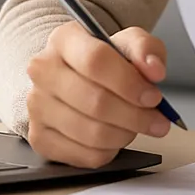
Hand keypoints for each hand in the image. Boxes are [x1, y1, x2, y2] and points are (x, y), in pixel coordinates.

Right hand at [25, 23, 171, 167]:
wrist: (76, 77)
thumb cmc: (104, 62)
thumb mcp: (129, 43)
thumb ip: (146, 49)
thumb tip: (154, 69)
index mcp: (64, 39)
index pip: (96, 61)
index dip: (130, 83)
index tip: (153, 97)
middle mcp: (43, 71)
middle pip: (95, 101)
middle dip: (135, 116)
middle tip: (157, 120)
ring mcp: (37, 106)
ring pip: (91, 132)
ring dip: (125, 134)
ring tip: (136, 126)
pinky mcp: (39, 137)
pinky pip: (84, 155)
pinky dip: (109, 151)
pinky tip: (115, 137)